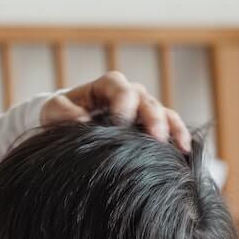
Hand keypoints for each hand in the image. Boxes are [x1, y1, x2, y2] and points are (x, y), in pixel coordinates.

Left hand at [40, 71, 191, 151]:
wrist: (68, 124)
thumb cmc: (61, 114)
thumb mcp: (54, 110)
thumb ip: (64, 111)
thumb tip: (82, 120)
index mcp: (107, 86)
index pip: (121, 89)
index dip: (123, 105)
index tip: (119, 125)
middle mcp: (130, 94)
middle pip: (147, 101)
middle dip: (153, 118)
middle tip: (155, 137)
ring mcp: (143, 109)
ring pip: (164, 113)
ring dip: (172, 128)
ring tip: (178, 146)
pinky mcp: (150, 125)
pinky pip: (170, 126)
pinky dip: (178, 136)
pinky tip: (184, 152)